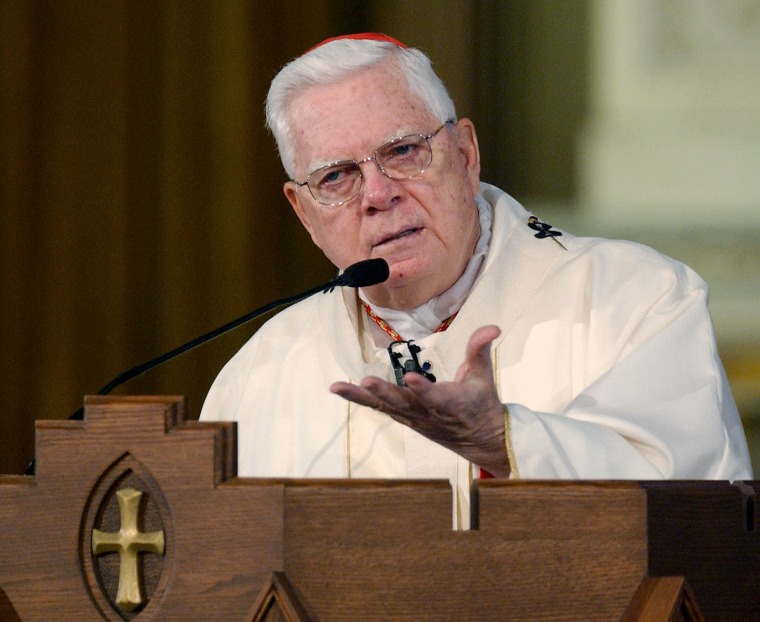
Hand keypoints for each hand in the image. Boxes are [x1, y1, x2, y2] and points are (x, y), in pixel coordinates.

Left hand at [330, 325, 509, 476]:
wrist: (480, 440)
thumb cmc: (481, 403)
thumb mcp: (485, 377)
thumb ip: (480, 350)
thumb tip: (492, 326)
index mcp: (452, 404)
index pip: (436, 397)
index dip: (424, 390)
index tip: (411, 379)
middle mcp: (428, 414)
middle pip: (403, 404)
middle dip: (385, 394)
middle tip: (366, 382)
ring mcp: (413, 418)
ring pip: (385, 406)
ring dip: (361, 397)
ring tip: (337, 387)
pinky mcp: (403, 417)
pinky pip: (379, 407)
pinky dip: (359, 399)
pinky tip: (339, 389)